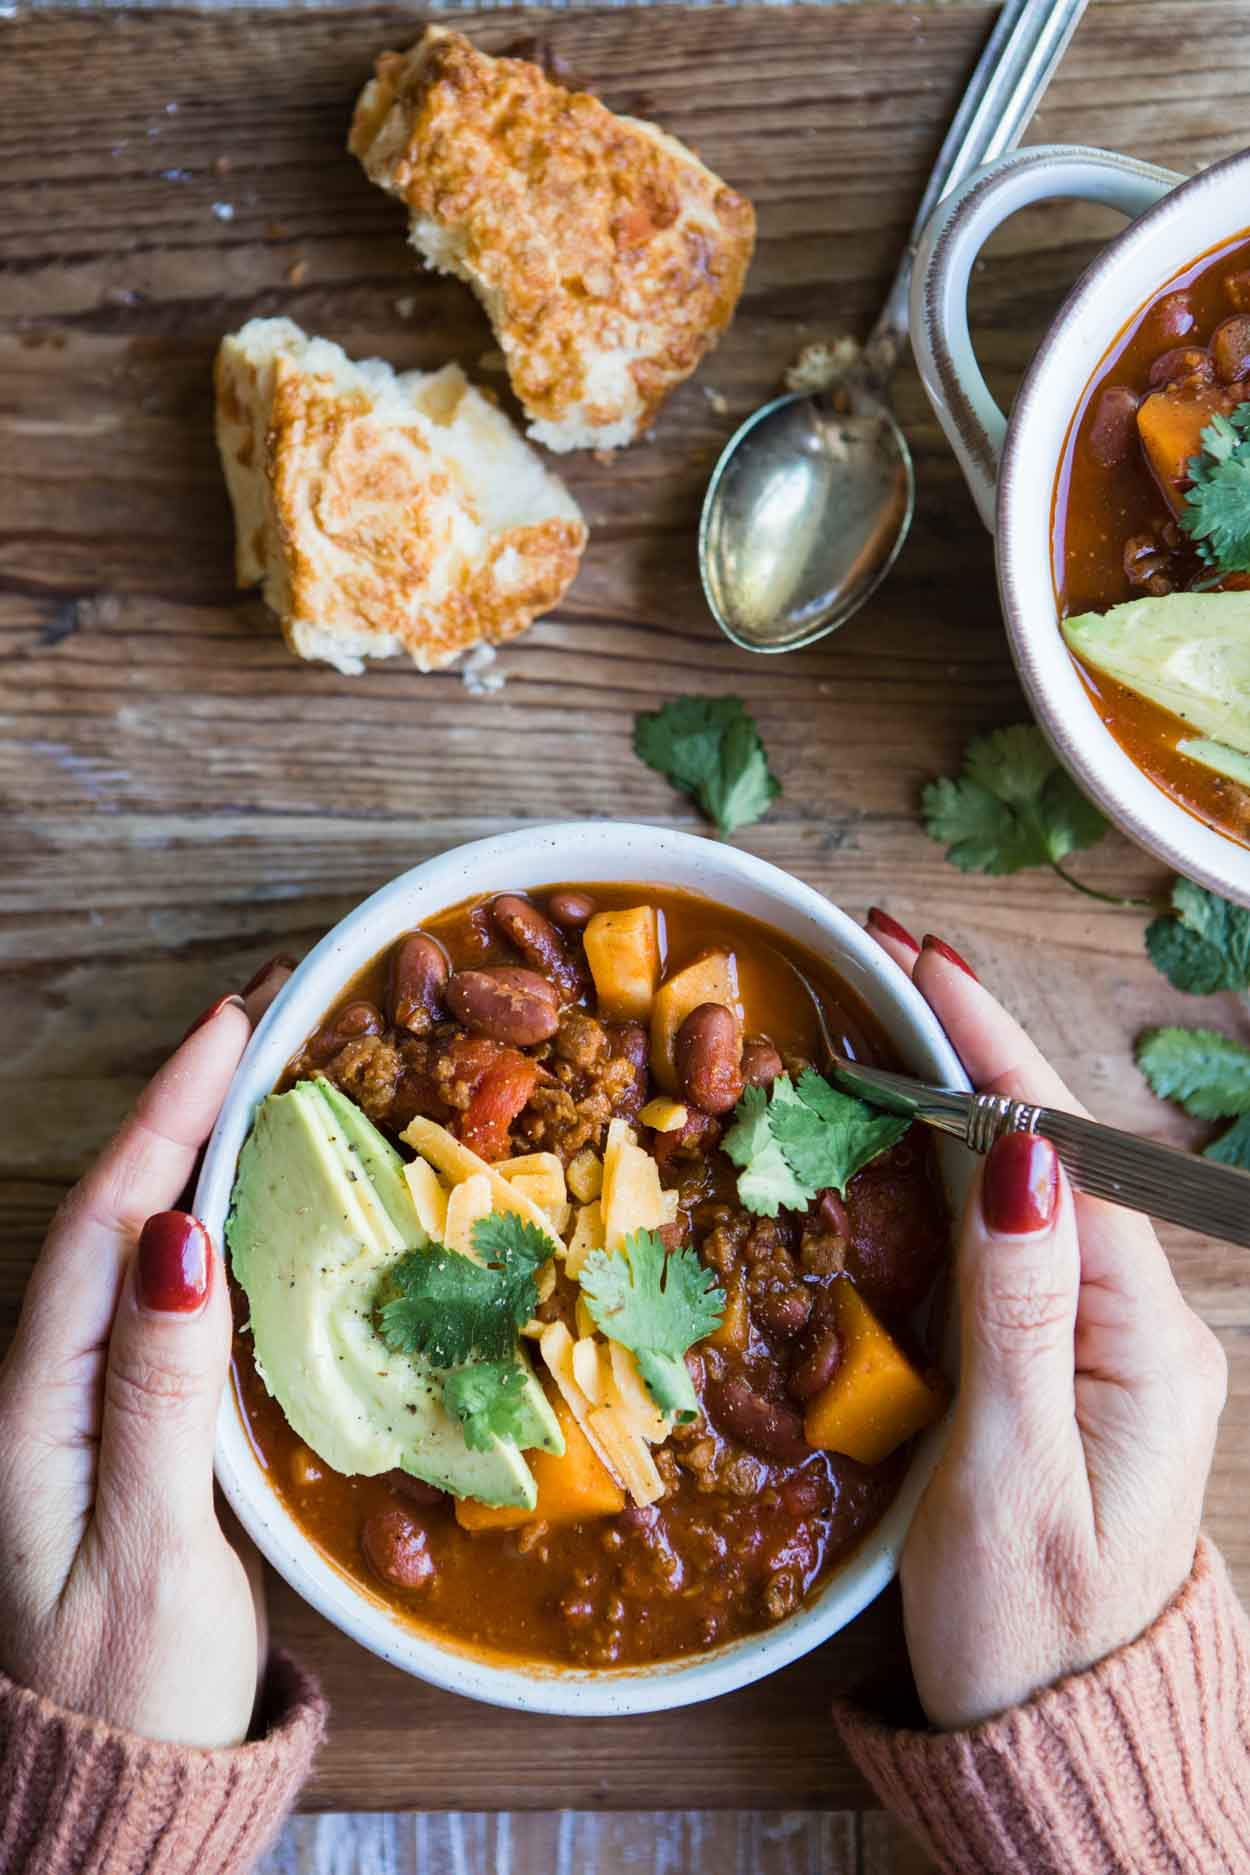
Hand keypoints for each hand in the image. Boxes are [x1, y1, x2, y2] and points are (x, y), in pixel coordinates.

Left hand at [0, 961, 291, 1748]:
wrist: (112, 1791)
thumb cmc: (129, 1688)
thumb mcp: (148, 1545)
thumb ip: (158, 1393)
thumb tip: (179, 1238)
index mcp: (39, 1401)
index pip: (107, 1217)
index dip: (168, 1111)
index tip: (232, 1022)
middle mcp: (51, 1386)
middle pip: (115, 1210)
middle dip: (181, 1103)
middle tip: (261, 1020)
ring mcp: (86, 1408)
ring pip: (139, 1247)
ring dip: (194, 1153)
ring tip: (262, 1083)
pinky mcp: (126, 1434)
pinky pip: (165, 1300)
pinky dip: (209, 1228)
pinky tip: (251, 1210)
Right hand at [866, 915, 1227, 1730]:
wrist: (1058, 1742)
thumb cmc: (1031, 1628)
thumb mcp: (1014, 1472)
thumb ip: (1020, 1309)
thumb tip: (1024, 1153)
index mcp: (1141, 1335)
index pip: (1061, 1150)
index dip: (987, 1045)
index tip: (919, 959)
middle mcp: (1134, 1323)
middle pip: (1052, 1150)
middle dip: (971, 1045)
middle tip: (886, 960)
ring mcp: (1100, 1345)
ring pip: (1027, 1187)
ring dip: (960, 1096)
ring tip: (889, 1019)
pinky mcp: (1061, 1370)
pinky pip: (1007, 1241)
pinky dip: (952, 1171)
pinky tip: (908, 1138)